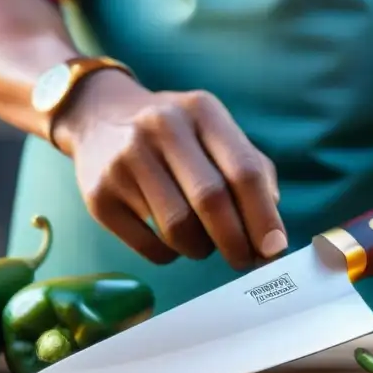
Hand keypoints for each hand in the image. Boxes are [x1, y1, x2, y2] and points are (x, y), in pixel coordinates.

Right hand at [54, 70, 285, 269]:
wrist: (99, 115)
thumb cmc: (176, 133)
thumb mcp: (215, 131)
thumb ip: (252, 170)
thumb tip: (270, 231)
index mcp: (202, 111)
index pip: (243, 171)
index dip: (264, 216)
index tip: (274, 249)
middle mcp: (162, 128)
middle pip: (211, 200)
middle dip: (236, 242)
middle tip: (244, 261)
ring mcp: (125, 160)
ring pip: (178, 228)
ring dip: (201, 249)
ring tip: (204, 245)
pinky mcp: (99, 195)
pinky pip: (147, 245)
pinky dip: (170, 255)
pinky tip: (173, 243)